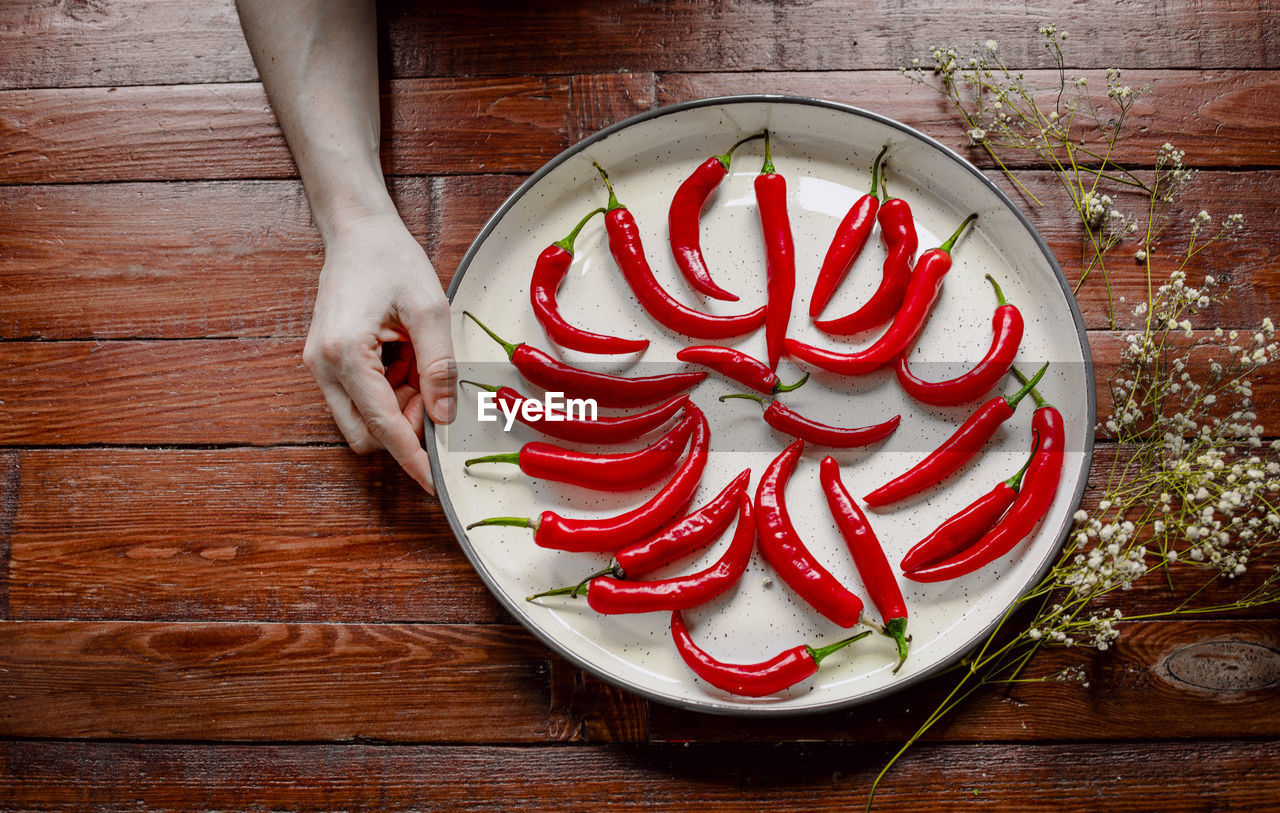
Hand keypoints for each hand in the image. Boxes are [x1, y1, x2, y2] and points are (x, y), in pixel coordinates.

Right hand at [303, 210, 455, 492]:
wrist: (357, 231)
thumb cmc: (391, 261)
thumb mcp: (429, 310)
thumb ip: (439, 367)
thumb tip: (444, 417)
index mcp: (345, 354)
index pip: (383, 426)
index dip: (412, 457)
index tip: (433, 482)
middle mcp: (323, 367)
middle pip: (365, 434)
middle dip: (403, 426)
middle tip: (432, 389)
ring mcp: (319, 366)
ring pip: (361, 420)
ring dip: (396, 408)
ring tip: (416, 363)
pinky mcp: (325, 363)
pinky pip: (357, 399)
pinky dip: (385, 393)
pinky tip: (402, 359)